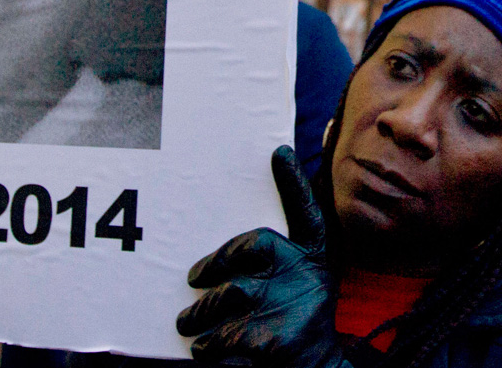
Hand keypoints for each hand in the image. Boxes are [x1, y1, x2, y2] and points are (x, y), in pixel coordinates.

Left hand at [175, 147, 348, 366]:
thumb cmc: (302, 321)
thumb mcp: (306, 280)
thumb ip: (284, 255)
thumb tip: (256, 207)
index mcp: (312, 261)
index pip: (306, 216)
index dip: (294, 184)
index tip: (280, 152)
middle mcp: (303, 279)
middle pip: (243, 258)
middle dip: (210, 274)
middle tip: (192, 283)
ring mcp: (286, 309)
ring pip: (222, 302)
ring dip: (199, 317)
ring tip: (189, 324)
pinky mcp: (269, 342)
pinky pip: (219, 338)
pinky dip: (207, 347)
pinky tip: (205, 350)